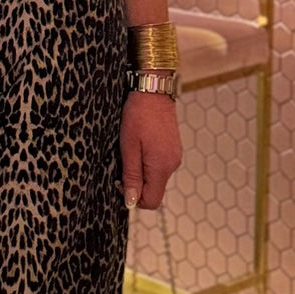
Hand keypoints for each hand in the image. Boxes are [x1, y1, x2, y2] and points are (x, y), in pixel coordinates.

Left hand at [119, 91, 181, 209]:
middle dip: (136, 184)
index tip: (119, 181)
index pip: (151, 201)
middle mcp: (172, 165)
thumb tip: (131, 202)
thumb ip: (131, 176)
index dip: (133, 198)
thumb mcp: (128, 147)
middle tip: (121, 164)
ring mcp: (174, 157)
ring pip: (155, 178)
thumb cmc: (137, 116)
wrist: (153, 91)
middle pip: (154, 190)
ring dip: (140, 172)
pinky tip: (139, 146)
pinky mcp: (173, 149)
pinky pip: (159, 166)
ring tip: (130, 151)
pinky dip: (147, 163)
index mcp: (161, 167)